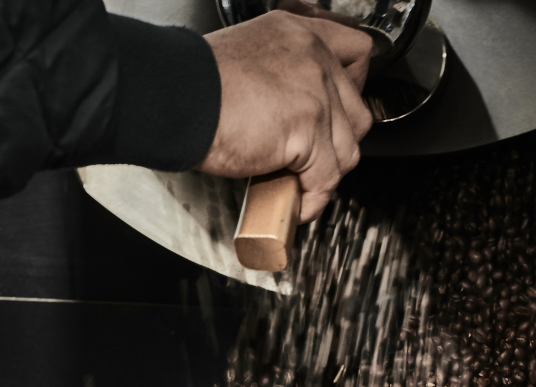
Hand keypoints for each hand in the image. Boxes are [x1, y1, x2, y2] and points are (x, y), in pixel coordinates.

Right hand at [199, 10, 372, 222]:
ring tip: (302, 185)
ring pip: (347, 150)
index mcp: (298, 34)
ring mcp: (315, 93)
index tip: (339, 111)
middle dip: (340, 144)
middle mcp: (313, 57)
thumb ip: (277, 75)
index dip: (354, 88)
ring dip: (326, 176)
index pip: (355, 52)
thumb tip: (286, 111)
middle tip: (317, 158)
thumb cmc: (194, 85)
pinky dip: (313, 199)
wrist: (177, 98)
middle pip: (358, 111)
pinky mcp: (308, 129)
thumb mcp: (246, 59)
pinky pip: (326, 178)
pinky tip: (297, 203)